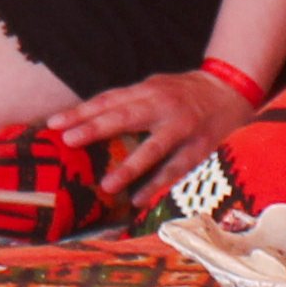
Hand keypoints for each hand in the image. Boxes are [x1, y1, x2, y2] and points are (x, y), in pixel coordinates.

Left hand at [44, 63, 252, 202]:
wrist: (231, 90)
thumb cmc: (182, 93)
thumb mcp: (154, 87)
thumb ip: (127, 103)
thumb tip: (89, 119)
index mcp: (148, 90)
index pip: (108, 100)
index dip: (81, 112)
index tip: (54, 123)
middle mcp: (163, 106)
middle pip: (124, 117)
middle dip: (95, 128)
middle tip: (68, 140)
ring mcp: (182, 128)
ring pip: (153, 148)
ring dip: (129, 167)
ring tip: (106, 185)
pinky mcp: (199, 148)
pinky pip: (176, 168)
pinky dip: (157, 184)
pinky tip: (137, 198)